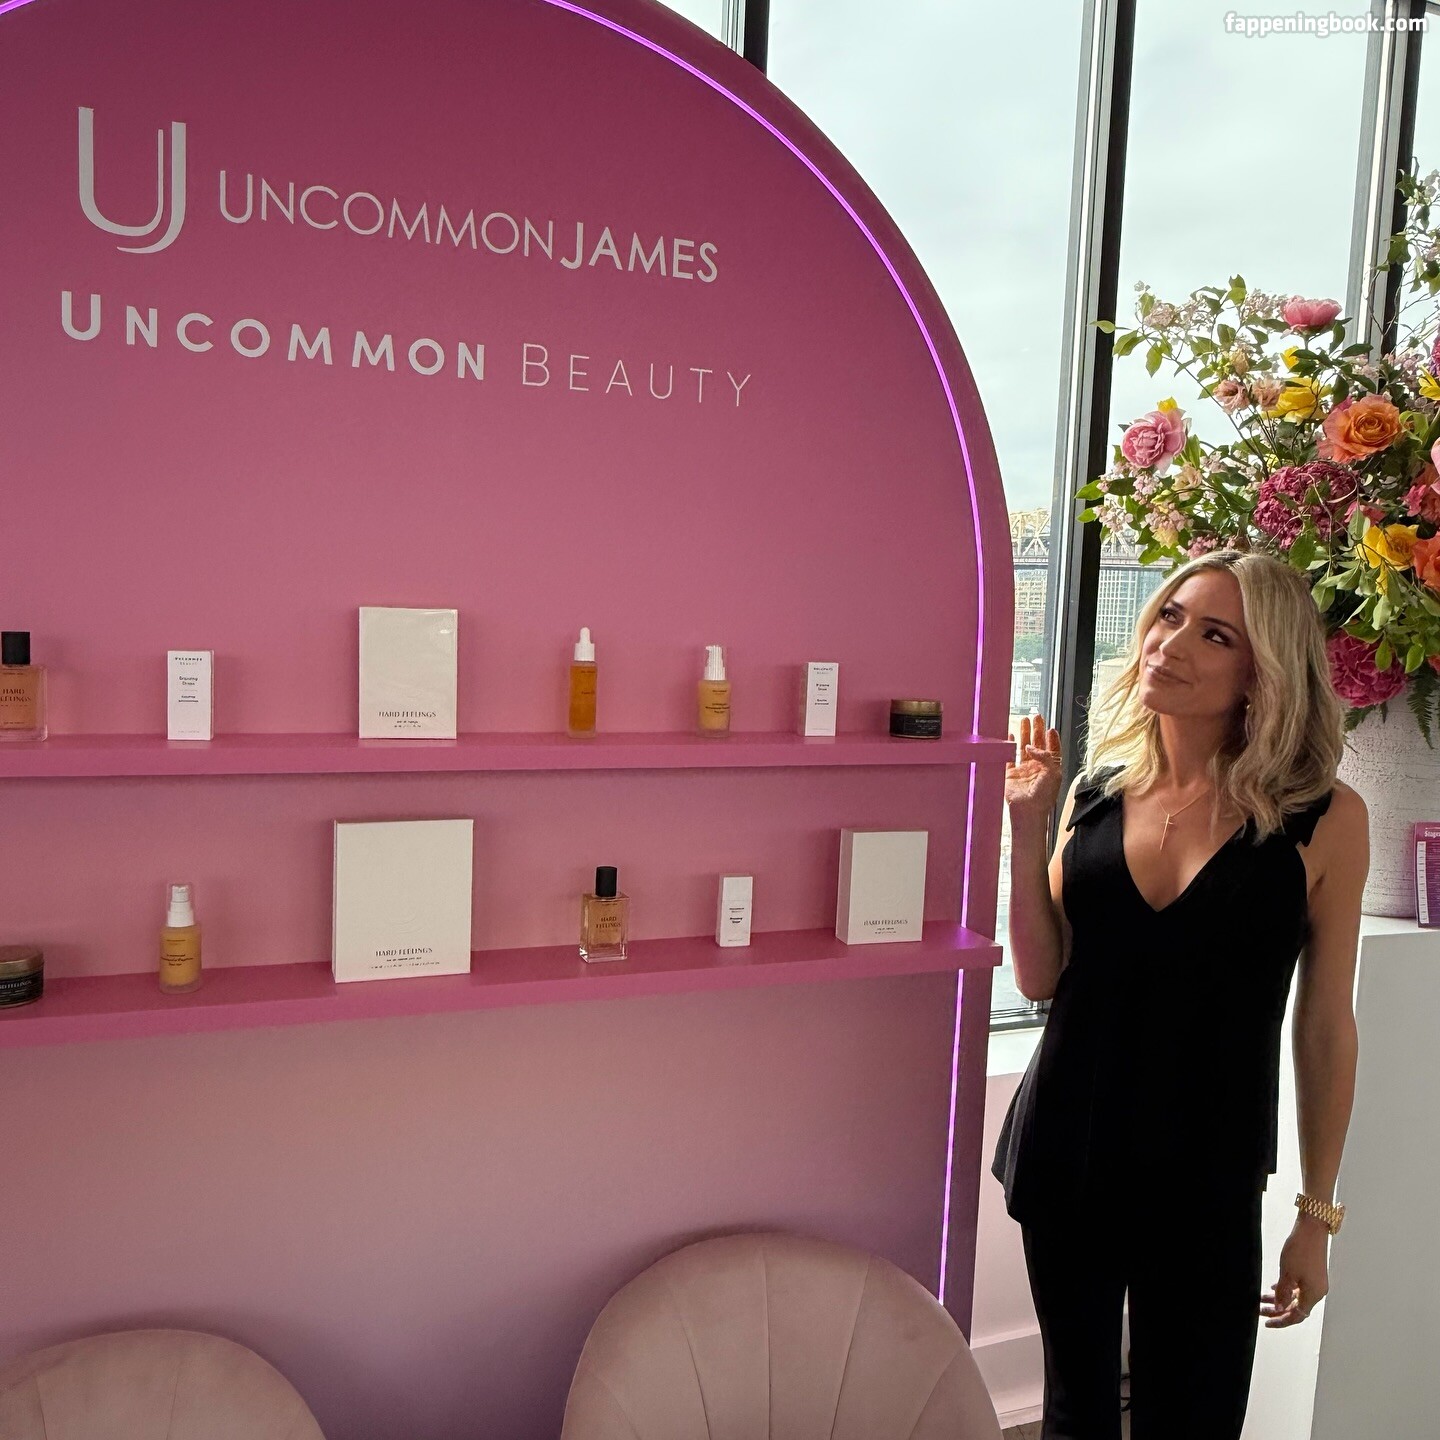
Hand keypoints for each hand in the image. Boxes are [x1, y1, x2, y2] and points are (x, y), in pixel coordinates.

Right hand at [1006, 712, 1062, 827]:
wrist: (1028, 811)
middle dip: (1037, 730)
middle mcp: (1037, 768)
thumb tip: (1030, 746)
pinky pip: (1009, 757)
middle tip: (1036, 716)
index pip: (1052, 749)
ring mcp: (1023, 770)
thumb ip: (1045, 756)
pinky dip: (1009, 745)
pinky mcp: (1010, 774)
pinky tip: (1010, 735)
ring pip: (1024, 747)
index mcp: (1050, 768)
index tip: (1050, 727)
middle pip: (1037, 744)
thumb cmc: (1044, 796)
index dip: (1052, 738)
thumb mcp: (1053, 773)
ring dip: (1024, 733)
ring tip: (1023, 720)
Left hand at [1260, 1219, 1329, 1326]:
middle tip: (1260, 1310)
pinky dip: (1286, 1290)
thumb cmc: (1302, 1249)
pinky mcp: (1312, 1272)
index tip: (1267, 1322)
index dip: (1281, 1321)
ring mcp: (1315, 1282)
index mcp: (1313, 1294)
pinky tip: (1275, 1287)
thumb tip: (1280, 1309)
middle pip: (1296, 1308)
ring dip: (1280, 1299)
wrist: (1311, 1229)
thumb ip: (1283, 1294)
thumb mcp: (1287, 1274)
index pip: (1296, 1316)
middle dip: (1277, 1310)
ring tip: (1262, 1298)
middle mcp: (1317, 1291)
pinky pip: (1298, 1287)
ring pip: (1295, 1297)